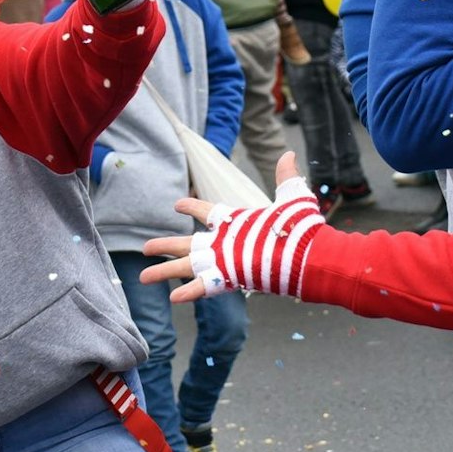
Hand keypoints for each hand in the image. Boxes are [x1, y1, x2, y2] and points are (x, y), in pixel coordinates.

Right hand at [142, 151, 321, 302]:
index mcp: (235, 223)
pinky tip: (174, 298)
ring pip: (186, 265)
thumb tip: (288, 154)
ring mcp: (224, 261)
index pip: (209, 212)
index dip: (193, 206)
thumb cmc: (300, 228)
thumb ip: (286, 177)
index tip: (177, 204)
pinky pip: (204, 285)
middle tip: (146, 249)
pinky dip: (190, 291)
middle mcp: (225, 244)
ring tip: (143, 277)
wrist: (309, 254)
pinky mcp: (228, 277)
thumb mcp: (291, 198)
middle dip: (165, 245)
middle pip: (187, 244)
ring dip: (164, 270)